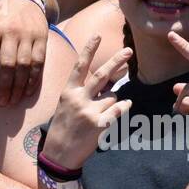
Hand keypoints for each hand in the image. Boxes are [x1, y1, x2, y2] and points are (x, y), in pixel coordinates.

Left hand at [0, 0, 47, 106]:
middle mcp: (11, 31)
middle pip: (8, 62)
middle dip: (4, 86)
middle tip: (2, 103)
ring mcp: (28, 35)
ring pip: (25, 65)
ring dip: (19, 86)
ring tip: (14, 101)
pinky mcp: (42, 38)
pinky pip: (39, 62)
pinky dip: (33, 79)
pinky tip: (28, 91)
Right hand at [40, 35, 132, 169]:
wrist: (59, 153)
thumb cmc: (65, 126)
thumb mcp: (68, 104)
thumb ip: (86, 91)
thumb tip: (111, 79)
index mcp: (68, 91)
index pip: (80, 66)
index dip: (88, 50)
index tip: (96, 35)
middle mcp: (78, 99)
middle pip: (101, 75)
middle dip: (116, 61)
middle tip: (129, 51)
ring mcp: (89, 111)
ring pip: (112, 96)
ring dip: (111, 101)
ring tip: (99, 112)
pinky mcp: (99, 124)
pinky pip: (119, 109)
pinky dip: (124, 106)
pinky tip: (125, 105)